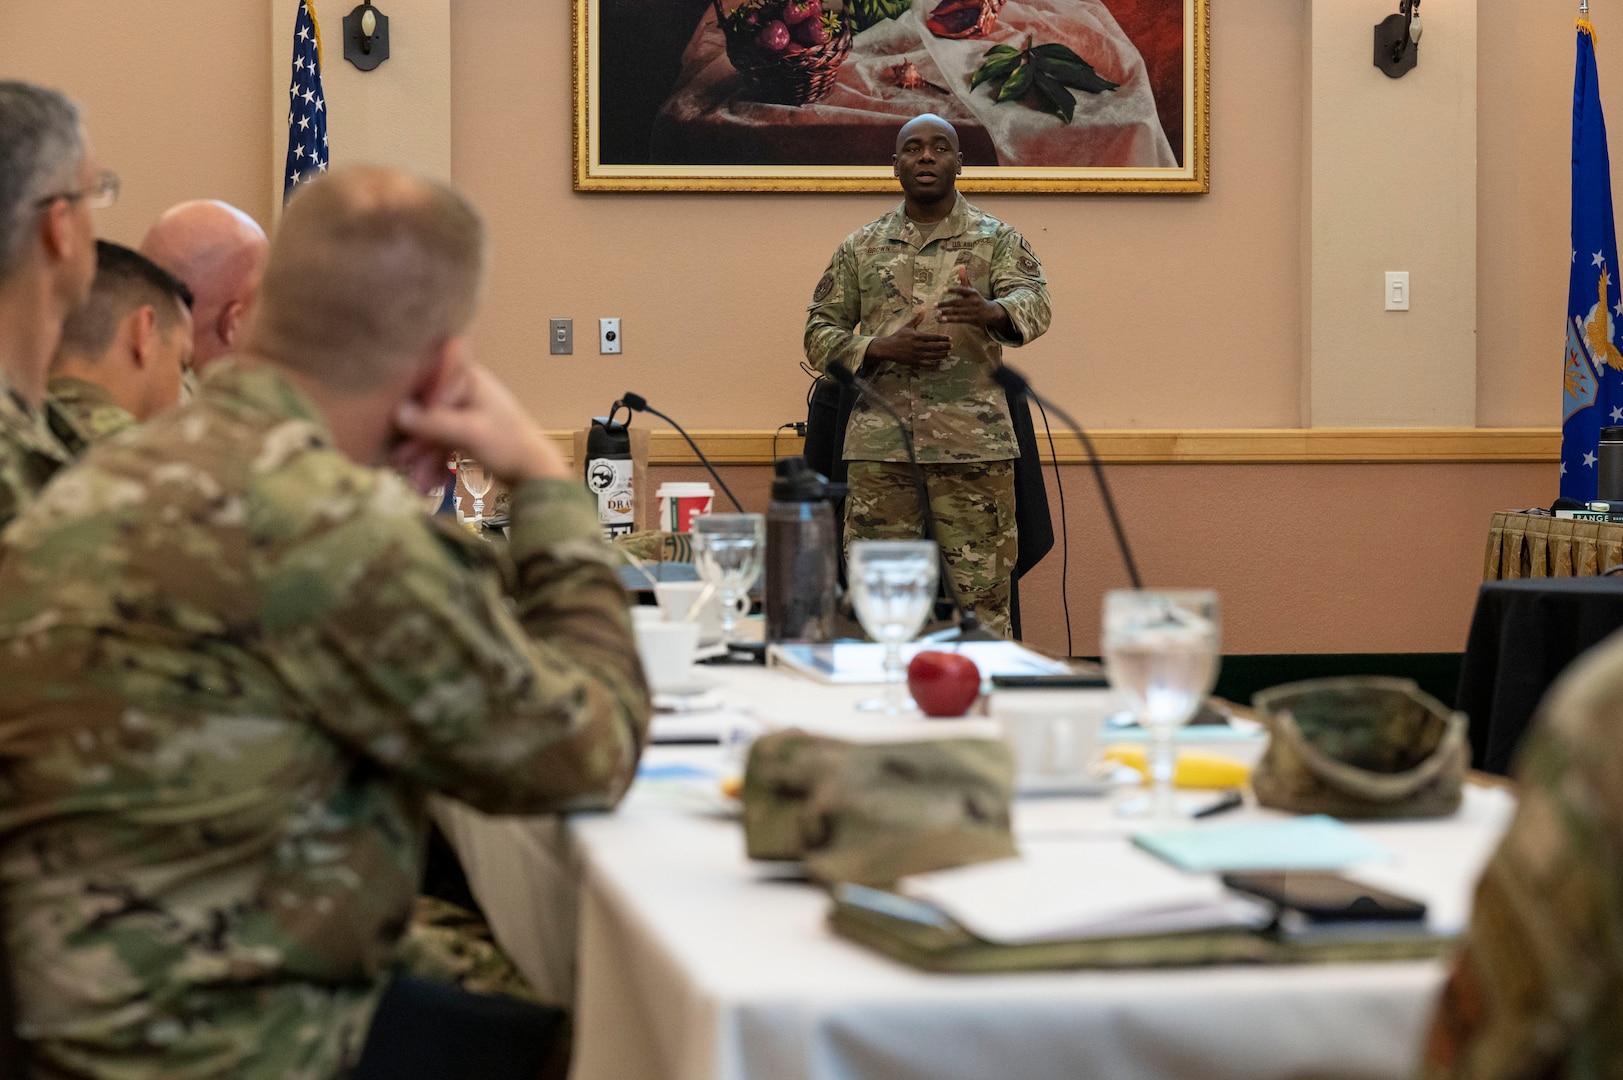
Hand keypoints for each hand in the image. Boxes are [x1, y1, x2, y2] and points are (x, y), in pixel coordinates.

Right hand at [392, 364, 568, 487]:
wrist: (536, 473)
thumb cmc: (508, 445)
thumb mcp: (468, 432)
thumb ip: (433, 422)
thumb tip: (398, 412)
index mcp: (468, 380)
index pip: (426, 381)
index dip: (406, 400)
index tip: (389, 420)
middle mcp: (465, 391)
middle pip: (427, 410)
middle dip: (413, 439)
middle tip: (399, 461)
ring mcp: (467, 412)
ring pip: (433, 431)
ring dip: (422, 456)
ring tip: (414, 481)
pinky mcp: (468, 433)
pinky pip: (443, 444)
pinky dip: (435, 461)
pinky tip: (426, 485)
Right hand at [865, 310, 950, 367]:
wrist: (888, 348)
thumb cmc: (898, 336)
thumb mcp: (908, 326)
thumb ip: (917, 319)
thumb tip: (923, 309)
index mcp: (917, 336)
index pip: (934, 337)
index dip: (943, 338)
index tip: (950, 338)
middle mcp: (918, 346)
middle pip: (935, 347)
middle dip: (945, 346)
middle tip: (952, 346)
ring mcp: (917, 355)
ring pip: (933, 356)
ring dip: (942, 355)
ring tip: (948, 353)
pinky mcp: (914, 362)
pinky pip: (927, 363)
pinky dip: (934, 363)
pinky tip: (939, 362)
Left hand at [936, 264, 1009, 331]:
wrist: (990, 312)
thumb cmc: (977, 299)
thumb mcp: (972, 289)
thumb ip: (964, 279)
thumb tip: (961, 265)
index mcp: (973, 292)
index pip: (962, 290)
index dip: (953, 290)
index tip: (943, 289)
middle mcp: (974, 301)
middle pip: (957, 302)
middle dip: (945, 304)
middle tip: (935, 305)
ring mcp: (973, 311)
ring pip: (958, 311)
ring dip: (947, 312)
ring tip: (938, 312)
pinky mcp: (973, 319)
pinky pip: (960, 319)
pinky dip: (951, 319)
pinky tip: (943, 319)